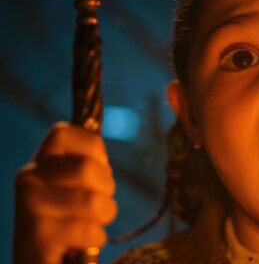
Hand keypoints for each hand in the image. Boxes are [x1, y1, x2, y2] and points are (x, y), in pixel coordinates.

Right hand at [14, 122, 116, 263]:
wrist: (42, 263)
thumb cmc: (68, 222)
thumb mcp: (74, 185)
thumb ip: (86, 164)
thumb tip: (101, 155)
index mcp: (39, 161)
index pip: (65, 132)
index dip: (93, 152)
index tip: (93, 174)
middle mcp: (28, 178)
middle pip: (89, 169)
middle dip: (106, 191)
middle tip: (94, 206)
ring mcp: (30, 207)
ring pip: (94, 202)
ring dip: (103, 218)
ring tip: (88, 225)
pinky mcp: (37, 238)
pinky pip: (89, 231)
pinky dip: (94, 240)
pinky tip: (78, 245)